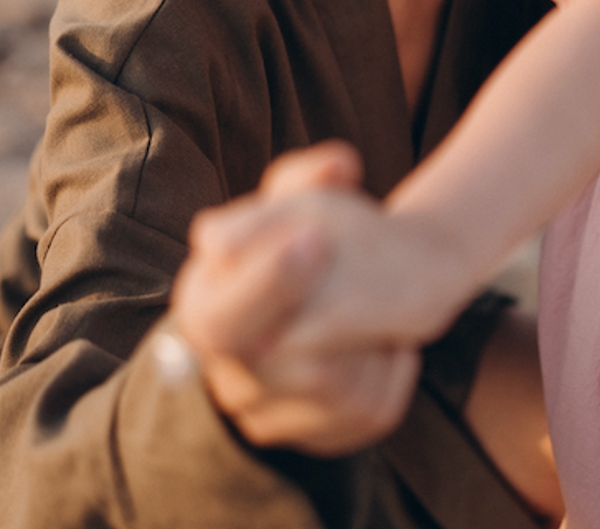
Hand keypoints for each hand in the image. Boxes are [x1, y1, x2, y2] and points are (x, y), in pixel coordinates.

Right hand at [172, 142, 434, 453]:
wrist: (355, 285)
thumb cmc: (313, 235)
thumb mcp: (304, 198)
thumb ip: (311, 176)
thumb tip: (338, 164)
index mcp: (206, 304)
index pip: (218, 316)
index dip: (267, 282)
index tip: (318, 237)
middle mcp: (228, 368)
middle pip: (274, 363)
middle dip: (330, 321)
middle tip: (363, 272)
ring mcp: (269, 412)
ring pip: (334, 386)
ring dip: (369, 337)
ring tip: (380, 304)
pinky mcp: (320, 435)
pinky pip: (369, 410)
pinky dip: (393, 368)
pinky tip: (390, 341)